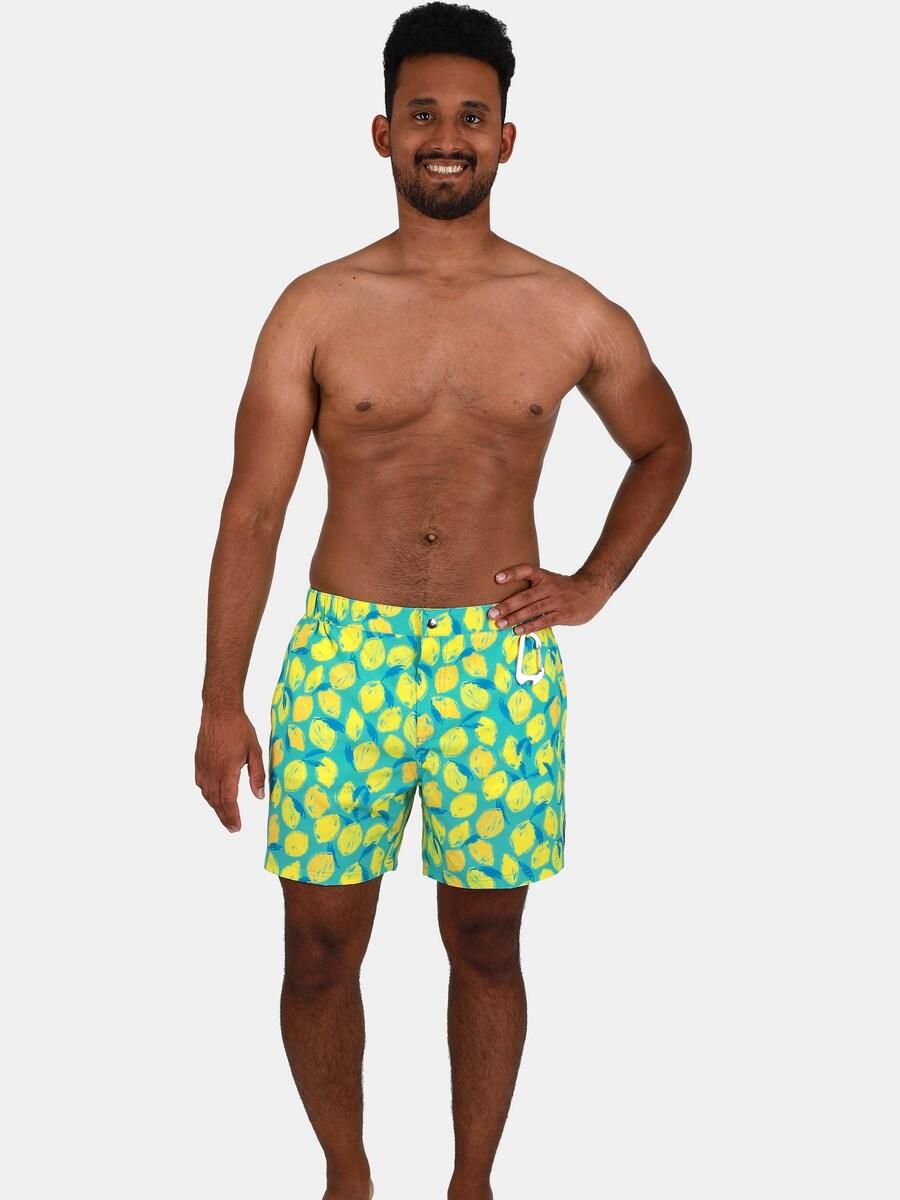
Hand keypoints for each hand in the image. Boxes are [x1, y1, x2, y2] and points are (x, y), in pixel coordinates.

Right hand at [194, 706, 265, 832]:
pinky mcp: (198, 762)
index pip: (228, 800)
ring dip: (215, 807)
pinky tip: (213, 797)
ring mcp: (203, 767)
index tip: (237, 827)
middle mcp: (212, 771)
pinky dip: (208, 795)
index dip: (232, 816)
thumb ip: (257, 775)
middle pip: (216, 802)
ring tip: (225, 815)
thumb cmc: (239, 728)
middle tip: (232, 827)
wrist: (219, 711)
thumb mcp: (255, 751)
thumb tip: (259, 796)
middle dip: (224, 816)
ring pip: (207, 794)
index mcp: (227, 770)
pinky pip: (201, 784)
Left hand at [488, 564, 609, 632]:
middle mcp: (548, 587)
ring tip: (501, 625)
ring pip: (532, 610)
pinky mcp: (562, 614)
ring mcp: (556, 601)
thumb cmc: (564, 588)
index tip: (497, 579)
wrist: (591, 591)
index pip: (526, 570)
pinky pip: (543, 621)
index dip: (512, 573)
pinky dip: (530, 627)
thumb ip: (533, 587)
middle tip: (492, 614)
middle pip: (524, 596)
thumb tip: (508, 600)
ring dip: (514, 618)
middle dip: (506, 606)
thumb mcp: (550, 580)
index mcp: (544, 576)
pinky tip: (518, 631)